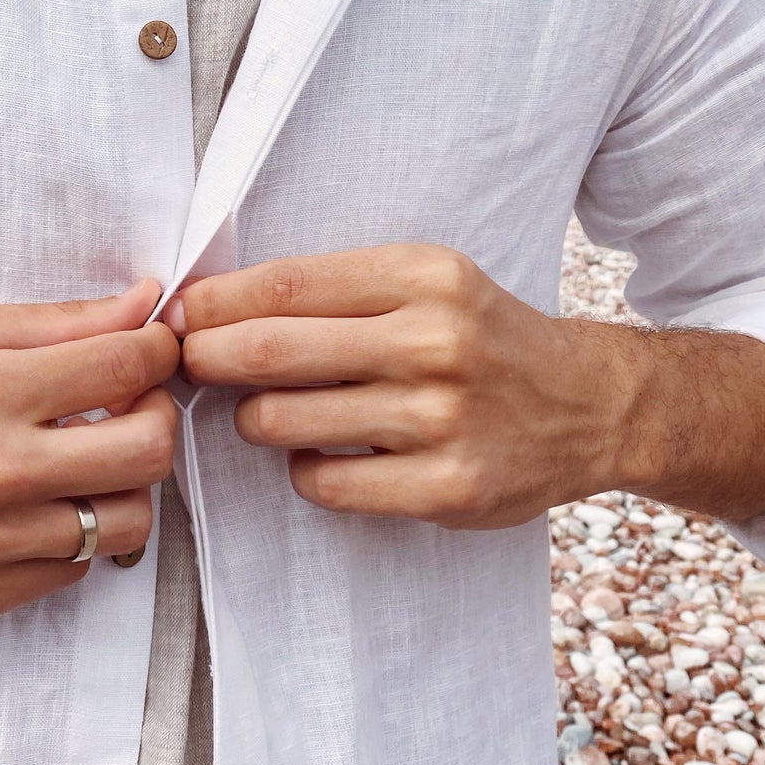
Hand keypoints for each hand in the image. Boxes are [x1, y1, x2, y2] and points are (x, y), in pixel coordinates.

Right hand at [0, 280, 178, 621]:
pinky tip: (35, 504)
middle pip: (148, 453)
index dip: (158, 350)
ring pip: (123, 524)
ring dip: (122, 485)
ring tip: (85, 458)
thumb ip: (53, 323)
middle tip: (130, 402)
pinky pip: (70, 573)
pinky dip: (71, 535)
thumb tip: (142, 305)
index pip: (125, 368)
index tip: (152, 348)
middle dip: (157, 415)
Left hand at [168, 245, 641, 528]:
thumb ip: (332, 290)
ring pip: (284, 421)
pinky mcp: (448, 488)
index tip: (175, 316)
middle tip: (186, 367)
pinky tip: (324, 454)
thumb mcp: (425, 282)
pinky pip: (324, 483)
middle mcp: (434, 342)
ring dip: (253, 419)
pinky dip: (305, 470)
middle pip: (269, 351)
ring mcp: (442, 419)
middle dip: (205, 359)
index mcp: (423, 277)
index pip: (283, 285)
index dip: (211, 303)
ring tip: (267, 413)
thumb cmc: (480, 338)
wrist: (588, 405)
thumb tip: (208, 305)